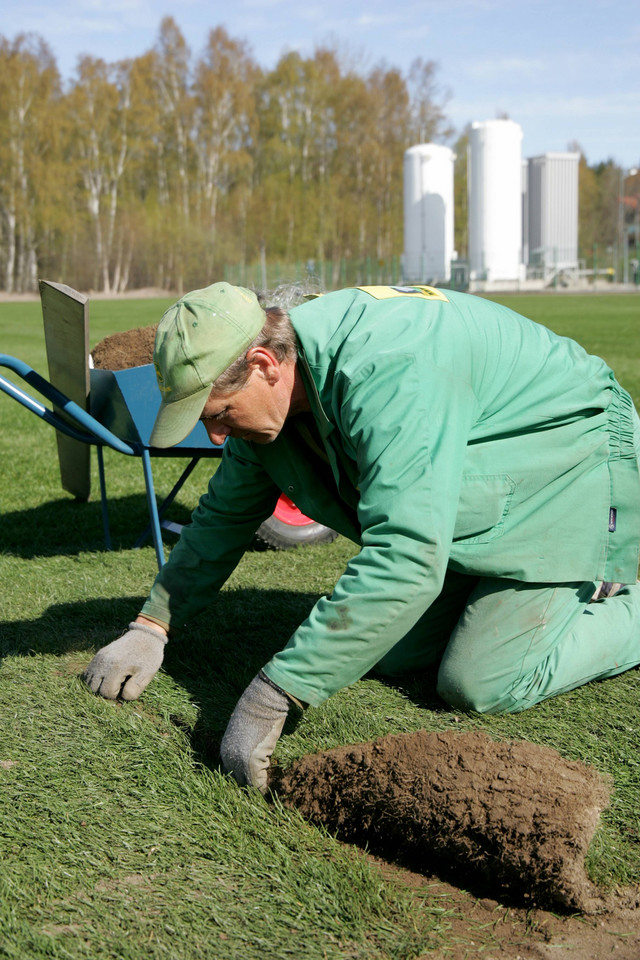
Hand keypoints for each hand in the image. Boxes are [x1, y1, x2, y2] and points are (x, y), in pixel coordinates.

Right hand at [83, 621, 166, 699]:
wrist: (145, 635)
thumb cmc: (148, 656)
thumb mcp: (147, 673)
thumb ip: (135, 689)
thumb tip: (122, 697)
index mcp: (116, 668)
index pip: (106, 693)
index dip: (116, 695)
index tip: (126, 687)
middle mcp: (103, 662)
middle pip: (94, 689)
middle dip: (106, 691)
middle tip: (120, 685)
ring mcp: (99, 658)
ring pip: (88, 682)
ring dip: (99, 686)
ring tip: (114, 680)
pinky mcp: (98, 655)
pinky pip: (88, 673)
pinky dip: (95, 679)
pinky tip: (108, 677)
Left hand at [220, 672, 290, 792]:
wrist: (263, 702)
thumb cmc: (258, 711)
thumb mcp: (248, 730)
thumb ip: (247, 745)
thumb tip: (256, 754)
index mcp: (226, 749)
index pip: (232, 773)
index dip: (244, 780)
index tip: (254, 787)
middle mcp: (229, 757)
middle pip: (238, 781)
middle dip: (249, 789)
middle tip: (261, 797)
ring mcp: (239, 761)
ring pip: (248, 785)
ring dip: (257, 791)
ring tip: (266, 797)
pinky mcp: (251, 764)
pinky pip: (258, 784)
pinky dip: (265, 789)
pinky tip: (270, 790)